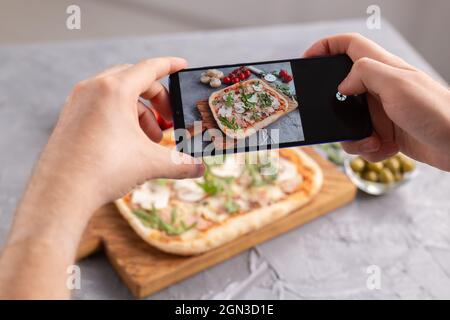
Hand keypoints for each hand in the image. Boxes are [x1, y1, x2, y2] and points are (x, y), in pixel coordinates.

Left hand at [0, 57, 203, 298]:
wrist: (61, 193)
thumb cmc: (104, 170)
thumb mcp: (151, 163)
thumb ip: (181, 163)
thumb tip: (201, 167)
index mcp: (115, 90)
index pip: (149, 67)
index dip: (170, 65)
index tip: (182, 65)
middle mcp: (93, 89)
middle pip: (134, 80)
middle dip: (157, 98)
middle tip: (168, 120)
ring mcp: (78, 102)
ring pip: (117, 95)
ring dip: (139, 112)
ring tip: (150, 139)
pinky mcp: (69, 117)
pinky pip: (101, 106)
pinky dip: (120, 118)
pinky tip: (129, 143)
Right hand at [304, 33, 449, 170]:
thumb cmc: (436, 111)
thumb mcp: (397, 84)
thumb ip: (365, 74)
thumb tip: (342, 84)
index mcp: (382, 69)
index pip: (348, 46)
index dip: (325, 47)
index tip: (307, 59)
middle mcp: (379, 88)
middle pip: (341, 89)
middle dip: (333, 107)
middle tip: (329, 118)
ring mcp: (382, 112)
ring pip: (349, 122)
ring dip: (353, 137)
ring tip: (371, 141)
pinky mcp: (386, 133)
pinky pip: (362, 141)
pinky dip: (368, 149)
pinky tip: (384, 149)